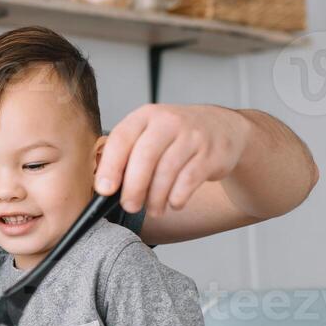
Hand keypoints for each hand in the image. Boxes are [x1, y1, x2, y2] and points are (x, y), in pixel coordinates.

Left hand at [95, 104, 250, 217]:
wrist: (222, 128)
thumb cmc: (174, 137)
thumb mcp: (148, 134)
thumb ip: (126, 154)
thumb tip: (103, 188)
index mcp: (145, 116)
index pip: (122, 138)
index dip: (110, 166)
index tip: (104, 190)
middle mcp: (168, 121)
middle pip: (145, 157)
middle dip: (133, 188)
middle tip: (130, 206)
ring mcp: (192, 136)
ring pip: (167, 172)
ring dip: (156, 198)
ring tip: (153, 209)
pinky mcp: (211, 153)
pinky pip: (189, 181)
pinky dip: (177, 197)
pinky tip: (173, 203)